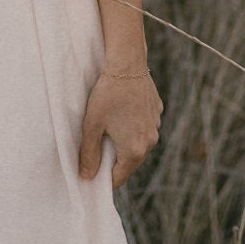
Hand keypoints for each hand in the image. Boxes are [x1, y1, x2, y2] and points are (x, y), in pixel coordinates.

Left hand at [78, 59, 163, 190]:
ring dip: (125, 142)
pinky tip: (121, 113)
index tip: (92, 173)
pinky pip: (144, 127)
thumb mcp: (92, 126)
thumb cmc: (107, 95)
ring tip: (109, 128)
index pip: (119, 177)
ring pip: (138, 144)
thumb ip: (89, 154)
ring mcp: (155, 126)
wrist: (127, 64)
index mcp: (134, 150)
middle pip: (130, 162)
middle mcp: (150, 142)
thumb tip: (87, 177)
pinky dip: (133, 126)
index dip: (104, 178)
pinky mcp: (156, 112)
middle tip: (97, 147)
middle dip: (114, 159)